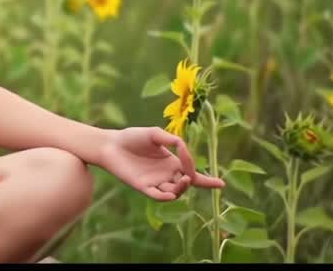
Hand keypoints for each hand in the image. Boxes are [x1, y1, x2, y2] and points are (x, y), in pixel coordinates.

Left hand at [97, 127, 225, 200]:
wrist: (110, 144)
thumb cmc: (133, 137)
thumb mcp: (156, 134)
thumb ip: (174, 141)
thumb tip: (186, 153)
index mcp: (172, 163)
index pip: (194, 175)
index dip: (208, 181)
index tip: (222, 184)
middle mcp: (166, 175)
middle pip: (187, 185)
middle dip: (192, 182)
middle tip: (190, 176)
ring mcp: (155, 183)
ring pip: (175, 192)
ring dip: (181, 188)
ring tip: (184, 179)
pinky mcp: (143, 187)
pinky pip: (157, 196)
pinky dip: (165, 196)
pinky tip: (170, 192)